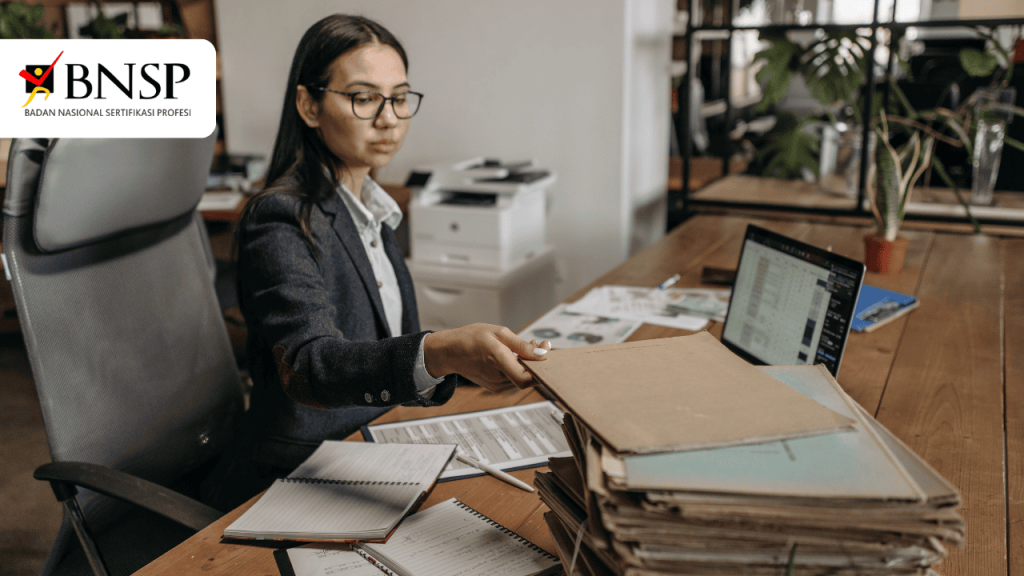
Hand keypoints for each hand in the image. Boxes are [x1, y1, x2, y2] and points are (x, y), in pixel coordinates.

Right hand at [423, 324, 550, 391]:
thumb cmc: (472, 338)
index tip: (544, 351)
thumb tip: (542, 354)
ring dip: (527, 365)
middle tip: (538, 343)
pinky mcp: (494, 387)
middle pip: (527, 378)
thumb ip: (522, 346)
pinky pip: (513, 379)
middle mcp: (497, 378)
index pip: (526, 378)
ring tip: (524, 346)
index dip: (540, 369)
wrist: (450, 351)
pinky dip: (518, 369)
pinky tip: (515, 356)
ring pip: (521, 379)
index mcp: (497, 360)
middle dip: (536, 362)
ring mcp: (495, 385)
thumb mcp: (499, 333)